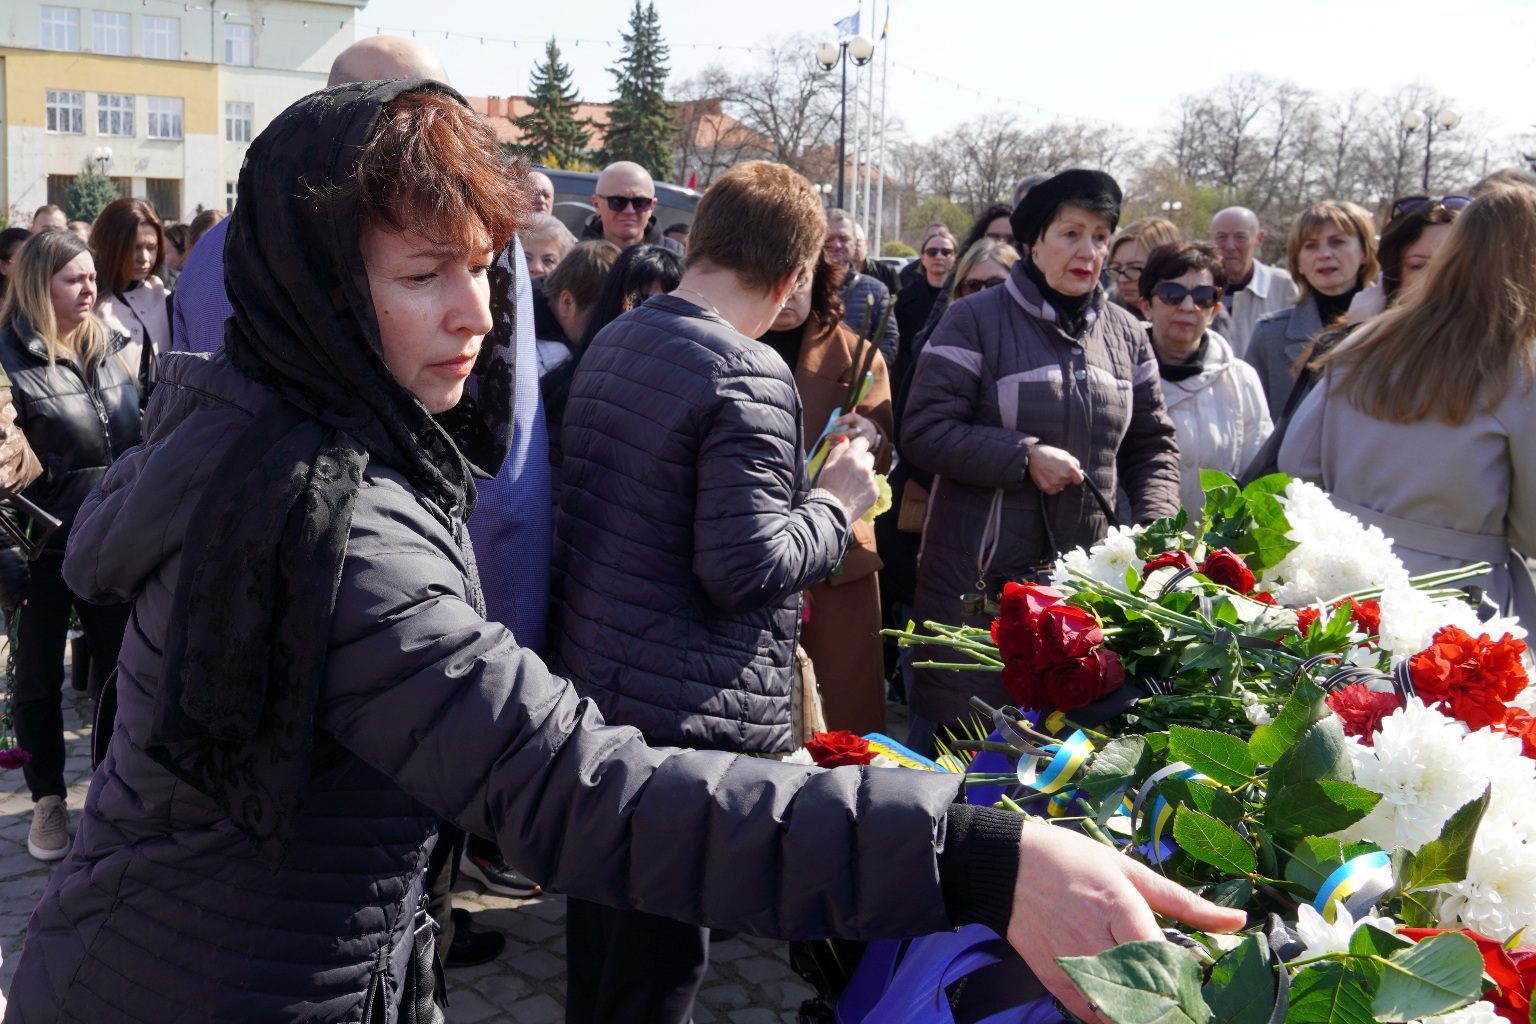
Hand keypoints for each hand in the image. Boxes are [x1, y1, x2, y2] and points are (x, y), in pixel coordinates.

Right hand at [816, 437, 878, 519]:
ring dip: (864, 474)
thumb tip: (846, 440)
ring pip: (871, 471)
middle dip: (861, 460)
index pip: (862, 442)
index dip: (857, 446)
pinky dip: (866, 487)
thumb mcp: (828, 465)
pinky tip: (856, 493)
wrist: (832, 509)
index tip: (854, 452)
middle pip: (869, 456)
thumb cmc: (827, 486)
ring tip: (852, 484)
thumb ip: (838, 450)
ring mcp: (871, 480)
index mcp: (851, 458)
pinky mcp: (875, 491)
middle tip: (851, 470)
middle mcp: (864, 467)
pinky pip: (873, 484)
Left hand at [830, 412, 880, 448]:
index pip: (852, 417)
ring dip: (838, 444)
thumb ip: (845, 420)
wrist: (873, 434)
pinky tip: (832, 448)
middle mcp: (862, 430)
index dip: (844, 420)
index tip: (834, 423)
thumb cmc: (858, 425)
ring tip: (828, 444)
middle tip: (827, 437)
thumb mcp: (855, 419)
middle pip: (851, 433)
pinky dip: (841, 449)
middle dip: (838, 435)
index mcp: (859, 420)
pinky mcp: (862, 448)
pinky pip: (850, 449)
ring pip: (851, 442)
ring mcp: (863, 439)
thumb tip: (830, 425)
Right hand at [1005, 822, 1246, 1023]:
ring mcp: (1072, 964)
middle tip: (1188, 1006)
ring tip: (1161, 1009)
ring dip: (1144, 1015)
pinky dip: (1113, 1019)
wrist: (1005, 866)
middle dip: (1171, 1005)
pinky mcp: (1055, 980)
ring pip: (1119, 1012)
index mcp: (1119, 907)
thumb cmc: (1071, 859)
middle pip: (1145, 992)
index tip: (1206, 989)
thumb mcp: (1128, 869)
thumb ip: (1182, 901)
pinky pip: (1091, 1016)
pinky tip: (1129, 1010)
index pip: (1163, 957)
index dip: (1189, 980)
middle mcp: (1095, 940)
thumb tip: (1236, 921)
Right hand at [1028, 445, 1083, 494]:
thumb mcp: (1066, 454)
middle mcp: (1064, 476)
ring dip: (1057, 482)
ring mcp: (1055, 483)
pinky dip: (1051, 486)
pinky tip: (1047, 479)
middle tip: (1056, 470)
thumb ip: (1075, 464)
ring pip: (1061, 487)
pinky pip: (1053, 491)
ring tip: (1050, 473)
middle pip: (1068, 483)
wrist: (1033, 456)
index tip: (1071, 476)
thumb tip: (1079, 472)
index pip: (1079, 480)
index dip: (1075, 477)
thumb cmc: (1050, 453)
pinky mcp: (1046, 487)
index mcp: (1070, 468)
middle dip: (1065, 477)